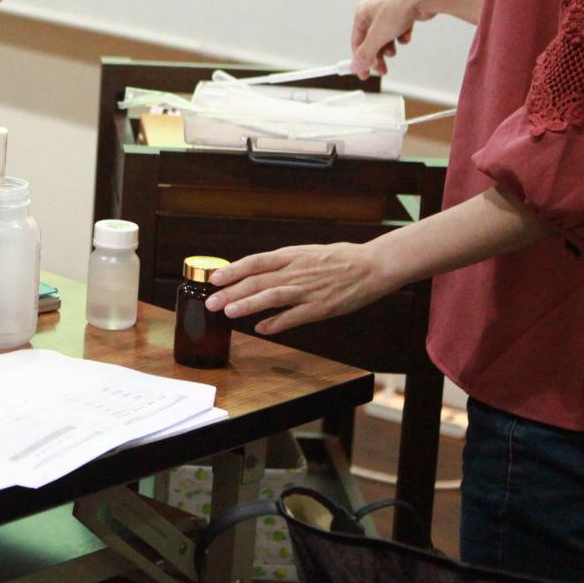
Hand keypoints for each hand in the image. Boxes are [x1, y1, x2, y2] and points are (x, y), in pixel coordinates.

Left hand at [203, 242, 391, 334]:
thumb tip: (256, 272)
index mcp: (292, 255)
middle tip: (210, 302)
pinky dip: (277, 323)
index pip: (255, 262)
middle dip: (231, 292)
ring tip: (229, 312)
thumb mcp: (306, 253)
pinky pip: (296, 316)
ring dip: (249, 305)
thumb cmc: (338, 259)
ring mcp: (309, 290)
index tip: (214, 278)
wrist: (373, 266)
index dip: (233, 270)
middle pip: (258, 281)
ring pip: (273, 296)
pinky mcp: (322, 307)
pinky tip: (262, 329)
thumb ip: (282, 263)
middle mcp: (297, 271)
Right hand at [350, 0, 434, 77]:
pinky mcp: (405, 14)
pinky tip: (406, 35)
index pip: (356, 41)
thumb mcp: (377, 36)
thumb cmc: (398, 8)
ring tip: (393, 52)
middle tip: (382, 70)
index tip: (364, 74)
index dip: (359, 59)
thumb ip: (365, 54)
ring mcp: (391, 12)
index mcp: (363, 13)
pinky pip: (400, 31)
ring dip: (389, 48)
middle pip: (372, 41)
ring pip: (386, 37)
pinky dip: (402, 37)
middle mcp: (375, 11)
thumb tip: (355, 66)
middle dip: (377, 57)